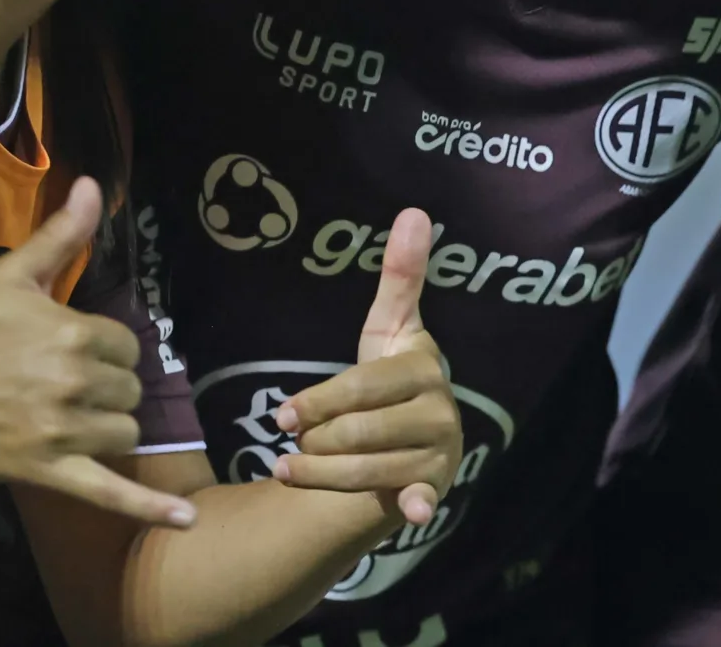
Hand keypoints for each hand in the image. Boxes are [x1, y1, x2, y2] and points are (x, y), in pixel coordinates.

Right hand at [0, 178, 195, 526]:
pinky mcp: (48, 471)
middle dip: (105, 388)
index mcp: (73, 334)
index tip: (70, 352)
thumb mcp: (14, 276)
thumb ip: (64, 235)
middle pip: (129, 390)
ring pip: (124, 432)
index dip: (105, 350)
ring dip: (106, 427)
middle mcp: (73, 382)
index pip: (129, 345)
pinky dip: (149, 508)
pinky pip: (109, 492)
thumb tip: (96, 185)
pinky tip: (186, 522)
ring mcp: (61, 432)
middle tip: (60, 386)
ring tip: (67, 419)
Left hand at [270, 209, 461, 525]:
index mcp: (425, 366)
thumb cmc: (388, 382)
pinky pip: (418, 496)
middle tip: (294, 440)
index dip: (318, 402)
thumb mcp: (389, 329)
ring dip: (317, 474)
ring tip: (291, 469)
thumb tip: (414, 210)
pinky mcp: (433, 487)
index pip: (361, 386)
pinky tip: (407, 510)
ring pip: (363, 469)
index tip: (280, 416)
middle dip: (314, 440)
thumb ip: (401, 275)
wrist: (411, 442)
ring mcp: (440, 451)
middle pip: (356, 431)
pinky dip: (415, 504)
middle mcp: (440, 408)